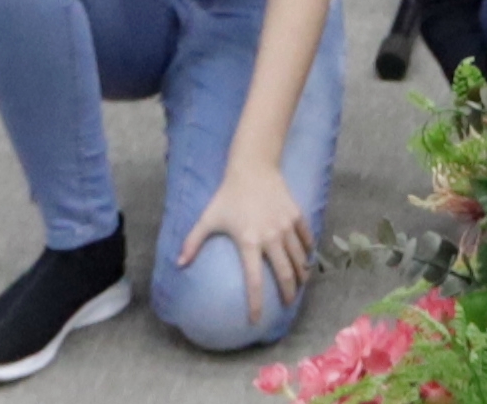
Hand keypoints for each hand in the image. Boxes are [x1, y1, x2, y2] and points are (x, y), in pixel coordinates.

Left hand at [180, 156, 316, 326]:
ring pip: (299, 258)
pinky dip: (308, 251)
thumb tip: (178, 264)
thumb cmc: (228, 194)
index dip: (256, 303)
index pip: (254, 281)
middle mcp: (271, 237)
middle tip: (287, 305)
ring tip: (300, 285)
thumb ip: (193, 242)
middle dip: (288, 293)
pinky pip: (306, 238)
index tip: (256, 320)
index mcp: (248, 242)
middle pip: (285, 274)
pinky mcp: (296, 215)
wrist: (253, 166)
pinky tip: (307, 258)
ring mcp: (286, 226)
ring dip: (301, 274)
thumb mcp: (208, 218)